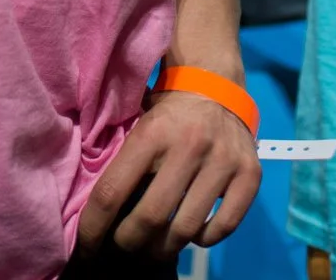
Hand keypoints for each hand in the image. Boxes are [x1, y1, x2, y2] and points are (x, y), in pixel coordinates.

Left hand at [76, 90, 259, 259]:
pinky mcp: (250, 174)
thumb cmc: (166, 113)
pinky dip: (204, 240)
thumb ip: (122, 162)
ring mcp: (223, 162)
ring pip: (187, 228)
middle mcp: (189, 146)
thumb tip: (96, 215)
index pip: (112, 192)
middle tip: (124, 249)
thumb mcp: (138, 124)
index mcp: (152, 133)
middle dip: (129, 243)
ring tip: (154, 249)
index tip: (85, 247)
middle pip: (151, 217)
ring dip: (164, 248)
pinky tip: (193, 234)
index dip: (93, 227)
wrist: (215, 85)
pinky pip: (225, 225)